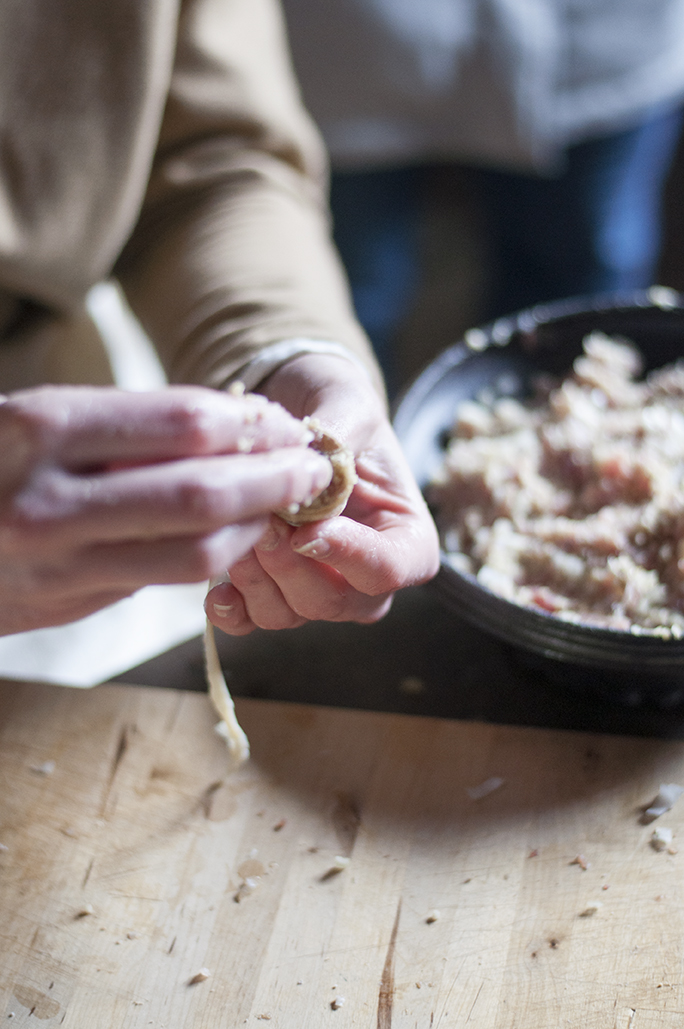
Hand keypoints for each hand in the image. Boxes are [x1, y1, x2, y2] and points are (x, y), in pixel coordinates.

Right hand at [0, 384, 331, 633]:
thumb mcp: (38, 418)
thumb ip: (126, 428)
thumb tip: (235, 433)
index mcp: (40, 428)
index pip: (183, 422)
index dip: (251, 423)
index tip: (282, 421)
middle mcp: (50, 500)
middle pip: (203, 494)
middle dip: (275, 479)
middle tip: (313, 467)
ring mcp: (59, 563)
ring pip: (197, 554)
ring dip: (256, 527)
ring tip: (284, 504)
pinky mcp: (69, 606)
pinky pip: (163, 581)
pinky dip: (213, 556)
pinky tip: (237, 534)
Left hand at [205, 354, 439, 633]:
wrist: (295, 408)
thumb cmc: (335, 408)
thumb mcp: (348, 404)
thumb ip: (338, 436)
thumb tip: (311, 465)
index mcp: (405, 536)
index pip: (393, 568)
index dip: (351, 556)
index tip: (308, 529)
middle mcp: (365, 576)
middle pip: (337, 602)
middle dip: (292, 566)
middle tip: (262, 521)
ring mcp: (317, 590)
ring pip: (290, 615)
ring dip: (256, 579)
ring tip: (238, 527)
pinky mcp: (271, 593)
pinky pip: (251, 621)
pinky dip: (231, 608)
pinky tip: (217, 582)